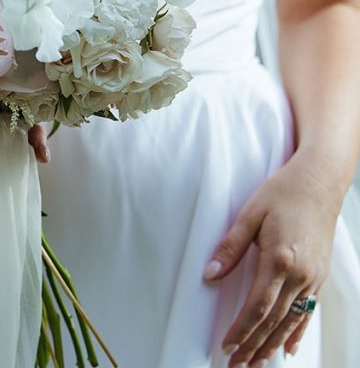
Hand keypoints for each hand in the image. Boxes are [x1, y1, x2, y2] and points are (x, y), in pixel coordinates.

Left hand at [204, 154, 341, 365]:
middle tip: (236, 366)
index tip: (226, 345)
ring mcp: (313, 277)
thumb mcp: (249, 214)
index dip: (241, 329)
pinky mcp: (320, 276)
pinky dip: (297, 331)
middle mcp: (300, 274)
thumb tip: (210, 273)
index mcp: (279, 260)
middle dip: (254, 346)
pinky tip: (288, 348)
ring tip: (256, 363)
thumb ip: (230, 246)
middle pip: (274, 320)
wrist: (320, 181)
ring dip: (272, 344)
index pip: (257, 306)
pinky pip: (308, 311)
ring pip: (291, 320)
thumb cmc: (282, 192)